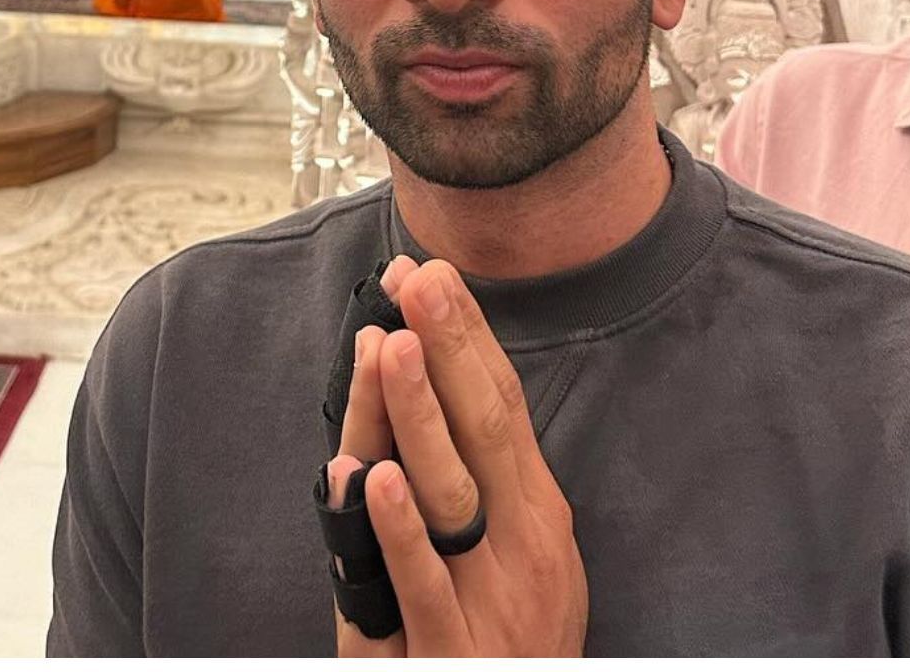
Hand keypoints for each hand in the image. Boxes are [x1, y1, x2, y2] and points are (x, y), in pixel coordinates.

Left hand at [328, 256, 587, 656]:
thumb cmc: (499, 637)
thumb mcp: (508, 552)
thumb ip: (478, 479)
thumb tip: (434, 383)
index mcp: (535, 515)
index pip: (502, 406)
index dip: (467, 338)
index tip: (432, 275)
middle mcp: (522, 548)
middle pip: (485, 431)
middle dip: (450, 349)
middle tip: (420, 280)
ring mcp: (490, 600)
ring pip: (451, 494)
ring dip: (419, 414)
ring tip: (391, 346)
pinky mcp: (448, 652)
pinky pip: (421, 582)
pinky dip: (396, 527)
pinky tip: (374, 475)